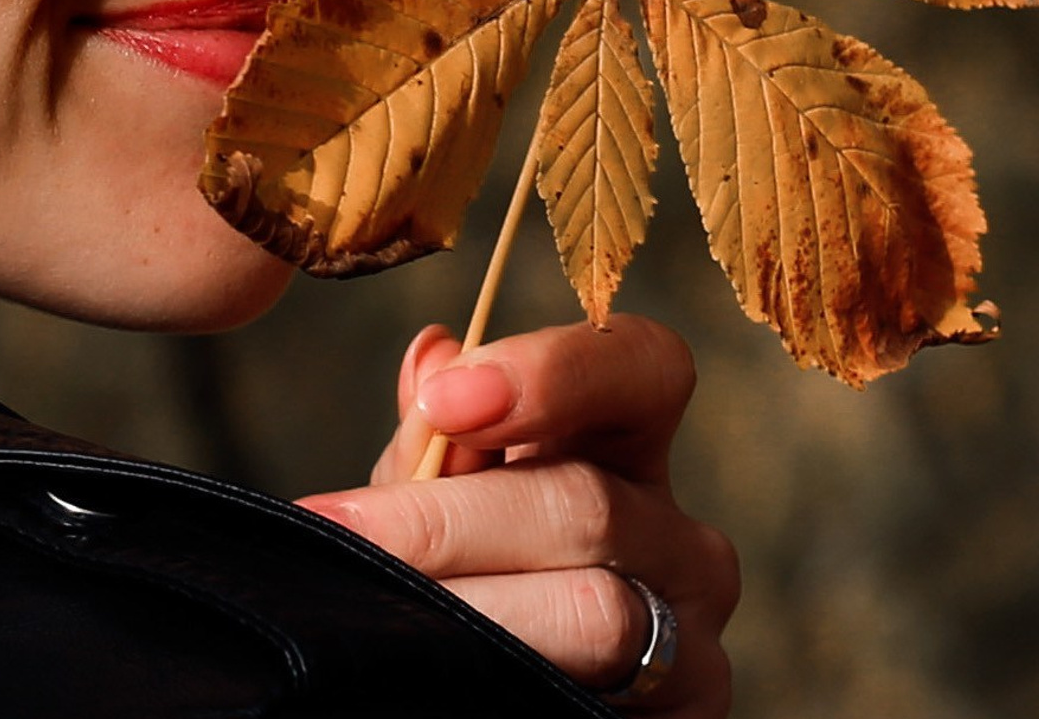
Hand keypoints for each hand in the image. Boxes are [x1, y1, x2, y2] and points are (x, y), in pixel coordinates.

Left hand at [296, 316, 736, 715]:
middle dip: (451, 520)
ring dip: (470, 611)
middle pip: (589, 503)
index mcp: (631, 453)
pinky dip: (503, 683)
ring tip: (374, 615)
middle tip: (345, 528)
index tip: (445, 400)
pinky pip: (590, 699)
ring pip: (597, 613)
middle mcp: (683, 539)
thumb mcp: (442, 507)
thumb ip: (438, 440)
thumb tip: (433, 354)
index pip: (645, 367)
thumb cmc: (466, 588)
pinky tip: (440, 678)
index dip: (555, 371)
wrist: (488, 702)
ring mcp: (693, 641)